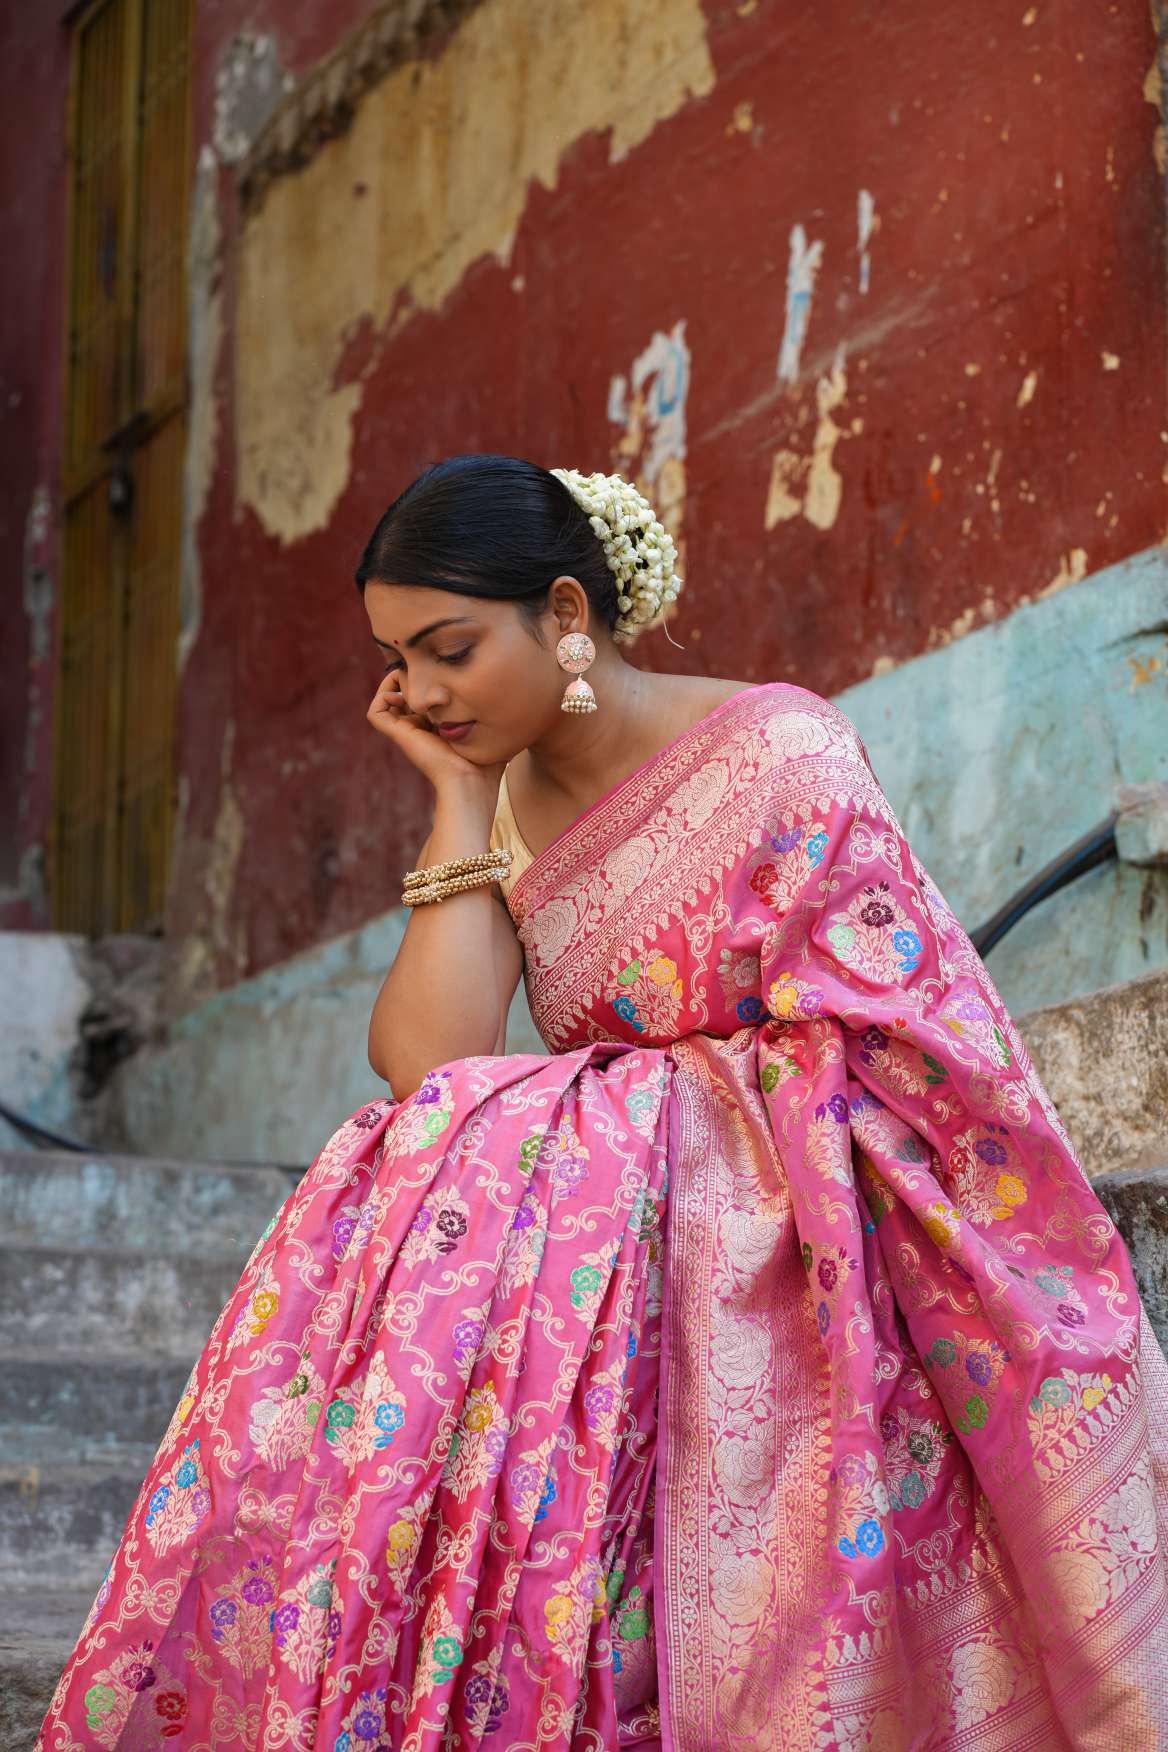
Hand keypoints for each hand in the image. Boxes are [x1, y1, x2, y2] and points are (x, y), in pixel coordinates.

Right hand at [366, 672, 505, 798]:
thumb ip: (492, 713)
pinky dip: (383, 693)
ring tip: (415, 674)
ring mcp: (407, 733)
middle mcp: (420, 729)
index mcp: (438, 728)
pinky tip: (406, 687)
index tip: (444, 670)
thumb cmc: (487, 763)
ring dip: (396, 681)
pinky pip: (376, 712)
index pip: (425, 698)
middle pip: (405, 695)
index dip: (429, 680)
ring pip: (388, 700)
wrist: (471, 782)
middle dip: (412, 676)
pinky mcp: (399, 736)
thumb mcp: (491, 730)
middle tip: (428, 667)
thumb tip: (507, 694)